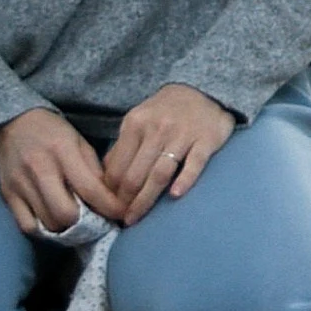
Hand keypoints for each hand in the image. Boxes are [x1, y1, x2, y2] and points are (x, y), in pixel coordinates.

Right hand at [0, 107, 121, 232]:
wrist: (10, 123)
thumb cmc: (51, 132)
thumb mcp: (78, 141)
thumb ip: (94, 170)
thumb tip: (109, 200)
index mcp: (62, 150)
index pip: (90, 188)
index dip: (110, 207)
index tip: (121, 214)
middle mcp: (39, 168)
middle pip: (66, 213)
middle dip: (86, 222)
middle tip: (94, 220)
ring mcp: (20, 184)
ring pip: (48, 223)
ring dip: (66, 227)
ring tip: (75, 221)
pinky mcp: (7, 195)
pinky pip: (27, 226)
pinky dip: (43, 229)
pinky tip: (52, 221)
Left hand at [101, 84, 235, 226]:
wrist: (202, 89)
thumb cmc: (166, 111)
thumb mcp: (138, 121)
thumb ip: (123, 147)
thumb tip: (104, 178)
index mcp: (135, 124)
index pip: (117, 166)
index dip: (110, 191)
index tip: (109, 208)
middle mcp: (156, 129)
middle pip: (135, 174)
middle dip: (125, 201)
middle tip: (122, 220)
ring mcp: (182, 135)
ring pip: (159, 173)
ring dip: (145, 199)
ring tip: (137, 218)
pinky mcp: (206, 140)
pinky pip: (194, 163)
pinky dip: (184, 180)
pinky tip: (175, 196)